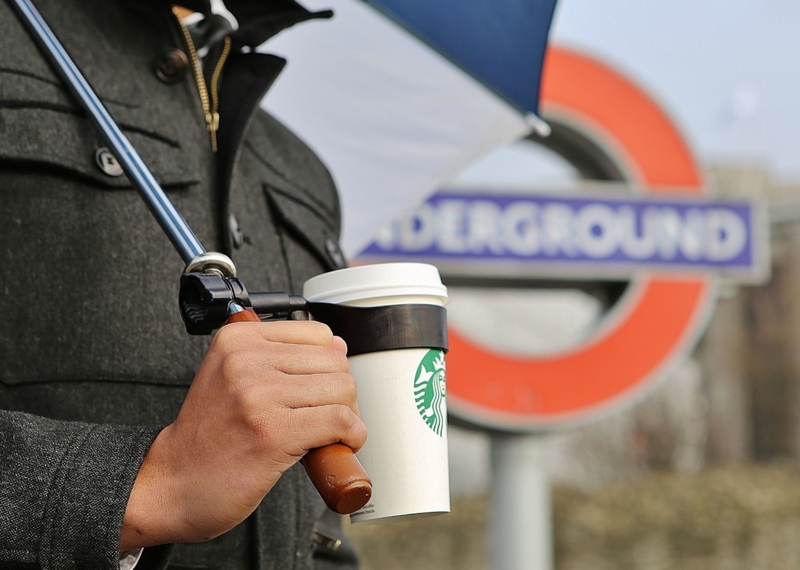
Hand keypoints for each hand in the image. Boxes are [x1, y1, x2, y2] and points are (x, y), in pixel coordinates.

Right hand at [120, 320, 364, 547]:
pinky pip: (340, 421)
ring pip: (342, 390)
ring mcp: (258, 396)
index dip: (328, 364)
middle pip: (335, 363)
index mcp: (237, 339)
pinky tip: (339, 445)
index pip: (317, 333)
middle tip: (325, 416)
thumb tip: (338, 346)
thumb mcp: (234, 377)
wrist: (173, 483)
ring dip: (348, 416)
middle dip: (342, 392)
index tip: (318, 388)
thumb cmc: (208, 436)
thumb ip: (283, 357)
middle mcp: (245, 361)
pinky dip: (352, 435)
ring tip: (328, 432)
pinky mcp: (274, 433)